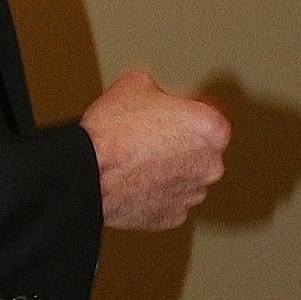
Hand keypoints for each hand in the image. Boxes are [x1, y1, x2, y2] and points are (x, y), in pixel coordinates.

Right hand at [80, 67, 230, 229]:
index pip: (210, 115)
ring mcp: (193, 194)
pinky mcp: (174, 217)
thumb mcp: (136, 83)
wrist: (88, 172)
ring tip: (140, 159)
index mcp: (211, 128)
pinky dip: (158, 192)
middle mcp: (211, 164)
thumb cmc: (113, 131)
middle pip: (202, 149)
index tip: (173, 112)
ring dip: (171, 169)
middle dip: (182, 142)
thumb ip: (159, 88)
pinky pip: (171, 199)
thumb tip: (153, 92)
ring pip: (187, 177)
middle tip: (152, 135)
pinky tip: (136, 181)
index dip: (187, 111)